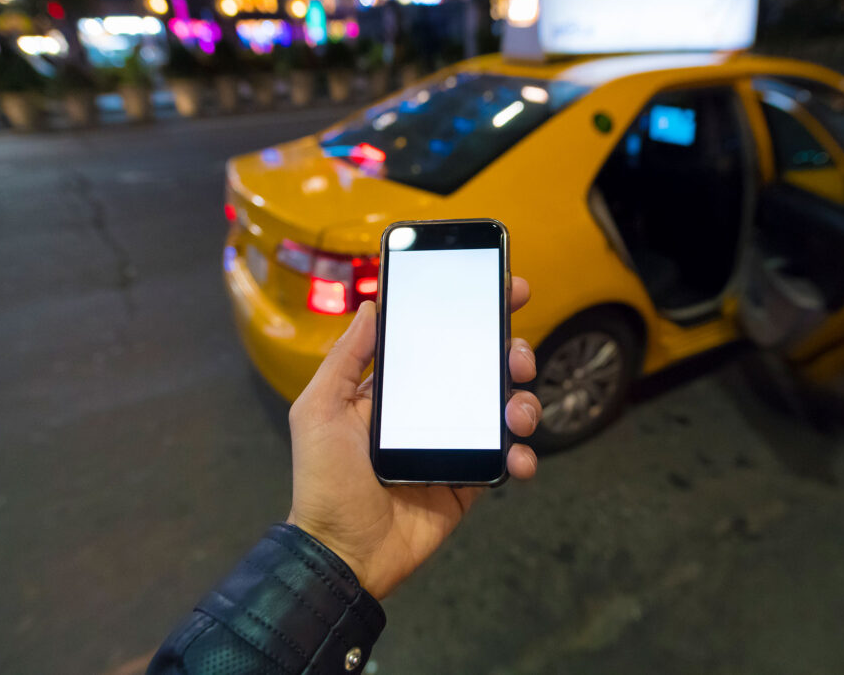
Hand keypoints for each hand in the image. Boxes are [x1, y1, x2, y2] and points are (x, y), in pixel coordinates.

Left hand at [286, 277, 539, 598]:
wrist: (343, 553)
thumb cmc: (323, 480)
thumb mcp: (319, 410)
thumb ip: (346, 358)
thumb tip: (371, 306)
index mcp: (397, 388)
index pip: (440, 339)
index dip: (475, 312)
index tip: (509, 290)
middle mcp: (430, 409)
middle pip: (484, 368)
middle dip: (511, 352)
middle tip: (517, 355)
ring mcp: (455, 445)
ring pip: (504, 409)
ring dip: (524, 402)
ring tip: (518, 412)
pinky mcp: (471, 481)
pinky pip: (507, 458)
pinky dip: (523, 454)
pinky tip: (518, 456)